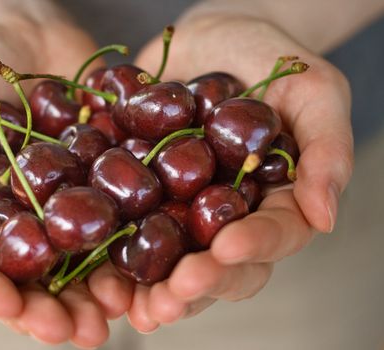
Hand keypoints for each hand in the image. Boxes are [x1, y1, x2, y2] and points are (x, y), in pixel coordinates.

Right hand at [0, 19, 128, 347]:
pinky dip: (128, 240)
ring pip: (75, 259)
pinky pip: (112, 216)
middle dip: (52, 309)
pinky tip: (148, 259)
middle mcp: (9, 223)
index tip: (11, 308)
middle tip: (80, 333)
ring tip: (120, 311)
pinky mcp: (93, 183)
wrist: (12, 36)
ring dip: (97, 290)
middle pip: (27, 279)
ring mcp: (55, 206)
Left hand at [120, 15, 353, 331]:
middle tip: (172, 296)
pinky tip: (98, 274)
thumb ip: (327, 148)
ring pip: (171, 262)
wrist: (206, 38)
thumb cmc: (266, 57)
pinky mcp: (141, 196)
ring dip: (153, 290)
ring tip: (138, 307)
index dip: (252, 247)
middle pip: (219, 265)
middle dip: (198, 284)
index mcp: (271, 199)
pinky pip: (127, 229)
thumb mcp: (311, 91)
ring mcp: (180, 209)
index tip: (227, 249)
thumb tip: (325, 216)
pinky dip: (113, 256)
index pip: (271, 235)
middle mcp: (225, 215)